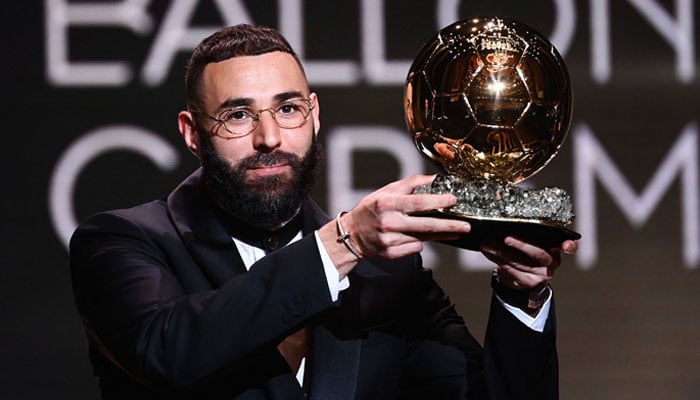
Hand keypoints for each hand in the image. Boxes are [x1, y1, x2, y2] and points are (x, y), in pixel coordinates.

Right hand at [341, 174, 470, 258]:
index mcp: (387, 204)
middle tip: (466, 226)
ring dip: (440, 235)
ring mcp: (390, 240)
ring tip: (453, 231)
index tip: (453, 200)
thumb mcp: (385, 191)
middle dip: (449, 226)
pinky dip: (420, 242)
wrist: (351, 235)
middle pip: (426, 225)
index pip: (417, 202)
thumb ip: (409, 184)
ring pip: (423, 238)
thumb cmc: (370, 210)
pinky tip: (416, 237)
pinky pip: (415, 248)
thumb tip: (432, 179)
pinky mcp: (391, 253)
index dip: (437, 201)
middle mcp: (389, 222)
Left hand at [481, 236, 577, 290]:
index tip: (566, 245)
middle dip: (520, 244)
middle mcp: (553, 261)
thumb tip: (506, 222)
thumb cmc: (527, 251)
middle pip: (538, 252)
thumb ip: (530, 233)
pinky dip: (497, 260)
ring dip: (501, 252)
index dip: (569, 245)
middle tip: (506, 237)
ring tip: (487, 244)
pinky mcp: (530, 282)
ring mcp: (543, 274)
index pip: (570, 245)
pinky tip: (488, 252)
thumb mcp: (533, 241)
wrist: (522, 276)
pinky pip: (511, 270)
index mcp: (557, 246)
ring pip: (520, 262)